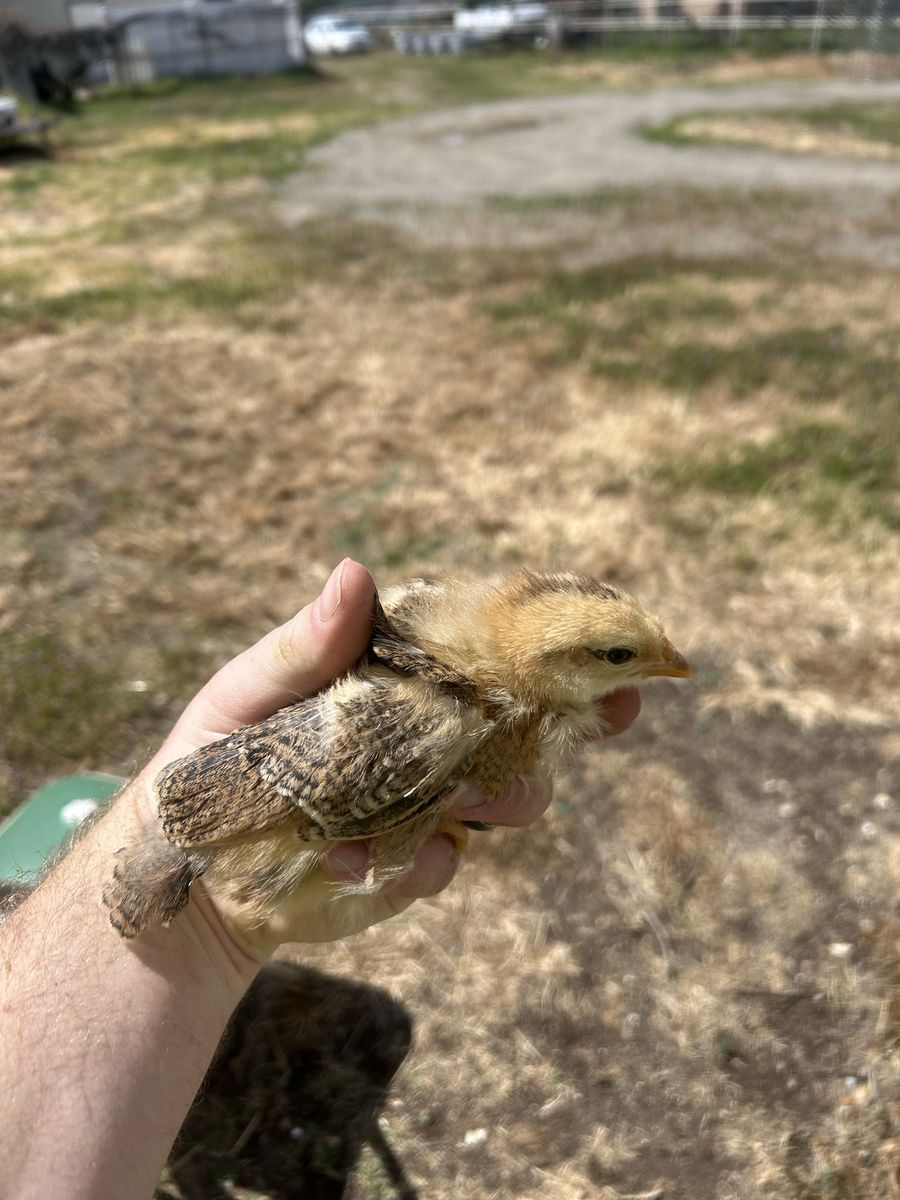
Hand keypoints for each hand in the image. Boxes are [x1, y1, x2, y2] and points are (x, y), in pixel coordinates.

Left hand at [135, 560, 639, 957]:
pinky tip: (351, 859)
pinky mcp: (413, 860)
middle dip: (571, 717)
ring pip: (509, 792)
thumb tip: (356, 572)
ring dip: (501, 796)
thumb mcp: (248, 694)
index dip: (548, 643)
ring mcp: (429, 798)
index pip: (484, 650)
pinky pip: (445, 861)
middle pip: (522, 719)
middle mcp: (428, 732)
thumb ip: (305, 648)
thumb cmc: (212, 754)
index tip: (607, 640)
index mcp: (398, 676)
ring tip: (457, 808)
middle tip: (613, 710)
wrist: (193, 865)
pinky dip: (417, 861)